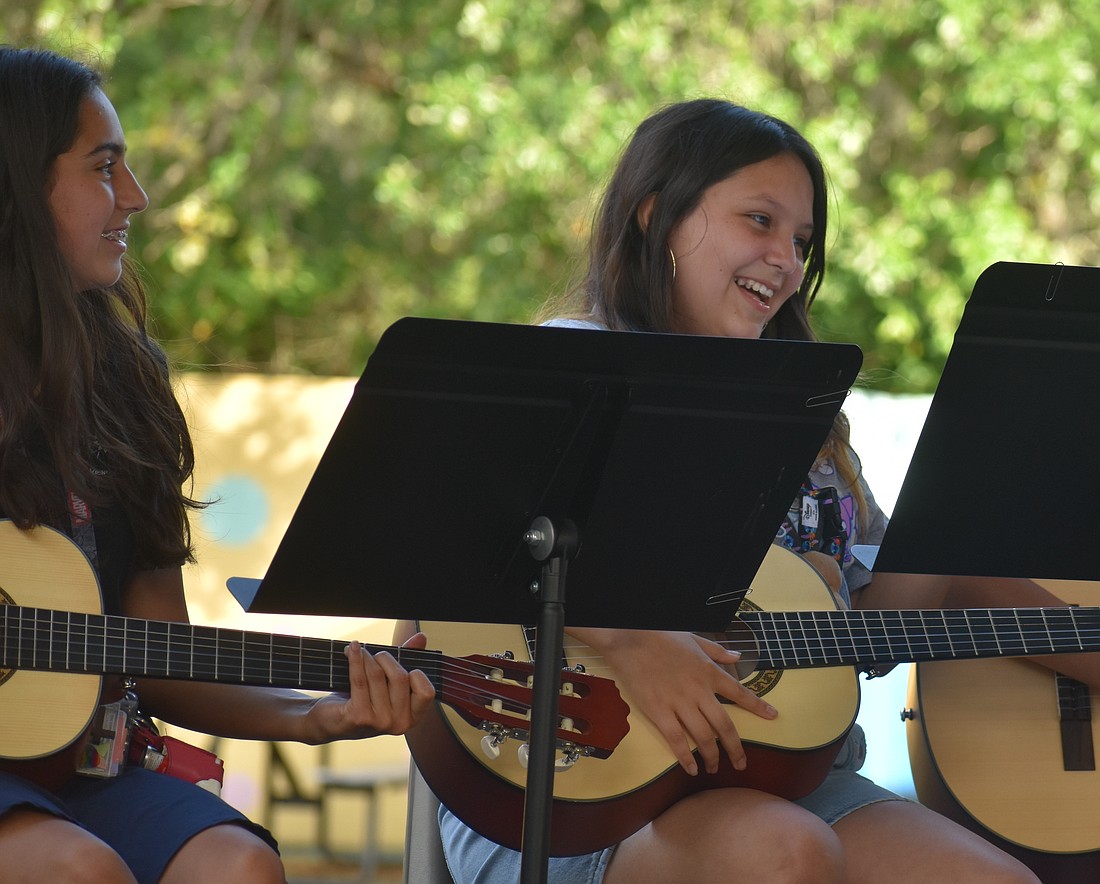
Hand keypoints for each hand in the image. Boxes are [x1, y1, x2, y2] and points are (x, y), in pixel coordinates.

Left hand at [305, 633, 435, 741]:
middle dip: (386, 658)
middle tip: (376, 655)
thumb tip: (421, 638)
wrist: (331, 721)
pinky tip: (353, 648)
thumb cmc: (363, 700)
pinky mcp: (359, 716)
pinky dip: (356, 659)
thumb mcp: (388, 683)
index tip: (401, 666)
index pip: (426, 691)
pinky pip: (359, 678)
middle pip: (400, 677)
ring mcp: (379, 722)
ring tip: (360, 651)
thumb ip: (408, 660)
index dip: (416, 674)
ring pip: (377, 674)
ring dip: (367, 656)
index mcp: (412, 717)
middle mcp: (399, 724)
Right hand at [583, 629, 776, 775]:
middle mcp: (698, 690)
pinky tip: (691, 768)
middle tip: (741, 764)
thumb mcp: (694, 638)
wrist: (630, 638)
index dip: (757, 706)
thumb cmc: (661, 636)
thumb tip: (738, 656)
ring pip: (703, 736)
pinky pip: (676, 739)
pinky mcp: (658, 711)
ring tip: (714, 768)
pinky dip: (685, 756)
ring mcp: (678, 702)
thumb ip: (717, 651)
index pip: (739, 693)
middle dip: (736, 748)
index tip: (772, 716)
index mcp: (708, 672)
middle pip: (725, 725)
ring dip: (712, 756)